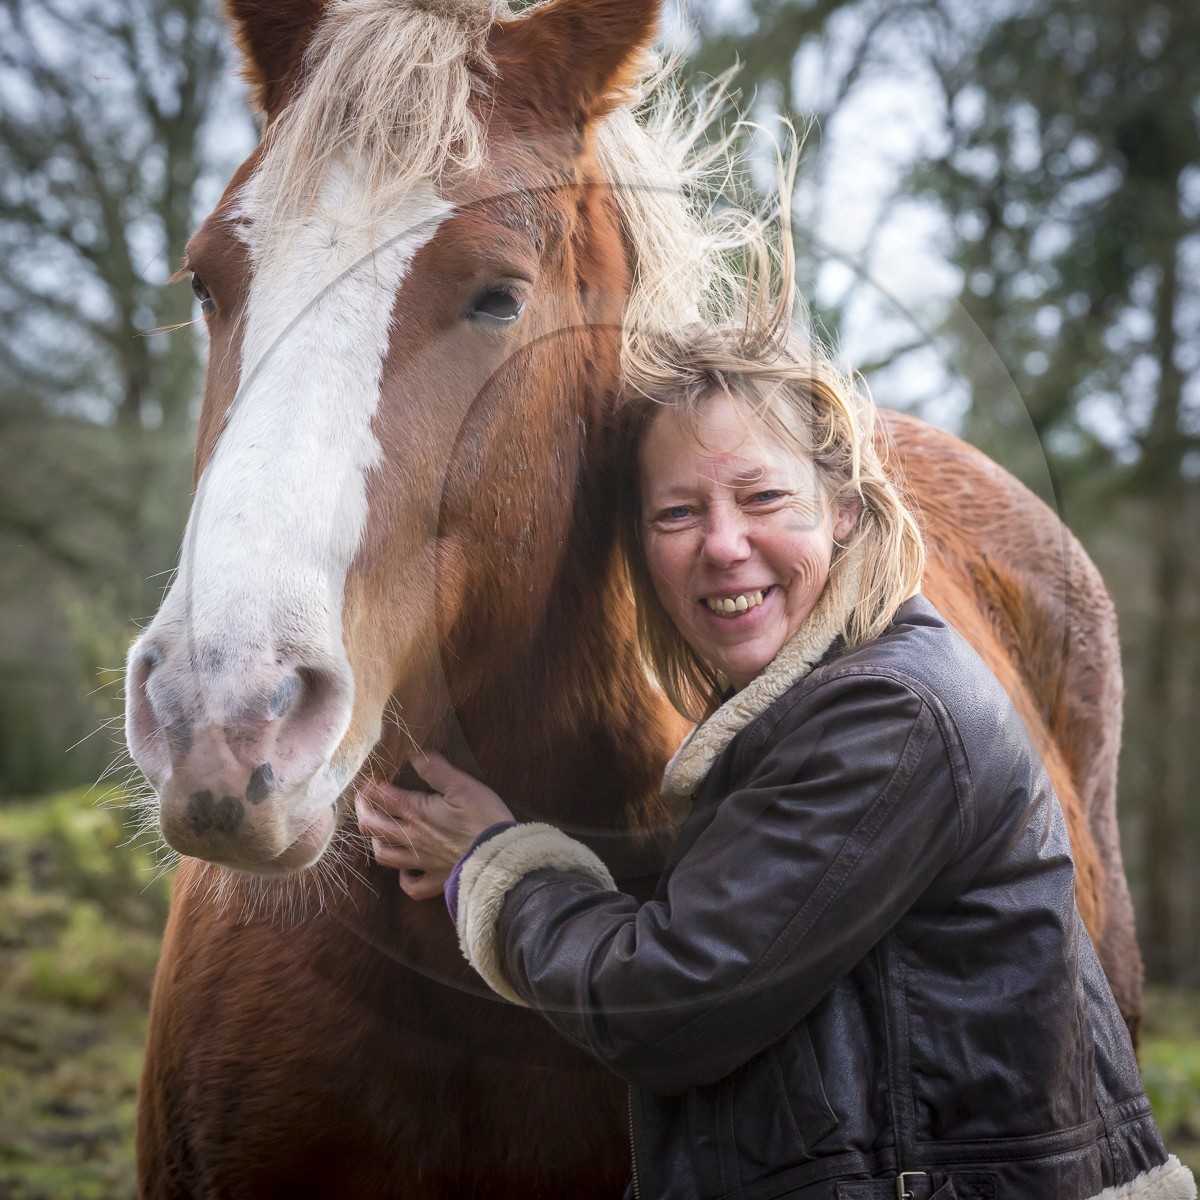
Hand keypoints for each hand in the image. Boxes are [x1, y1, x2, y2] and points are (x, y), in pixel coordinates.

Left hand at [355, 751, 514, 900]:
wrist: (500, 858)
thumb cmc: (484, 818)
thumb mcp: (463, 785)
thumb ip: (436, 769)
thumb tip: (414, 754)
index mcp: (416, 812)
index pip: (380, 797)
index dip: (370, 786)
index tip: (369, 778)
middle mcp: (411, 838)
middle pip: (372, 826)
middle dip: (363, 810)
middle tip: (364, 800)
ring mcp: (421, 862)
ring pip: (383, 855)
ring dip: (375, 841)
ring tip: (378, 832)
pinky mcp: (436, 881)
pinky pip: (411, 887)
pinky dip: (403, 879)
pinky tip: (405, 870)